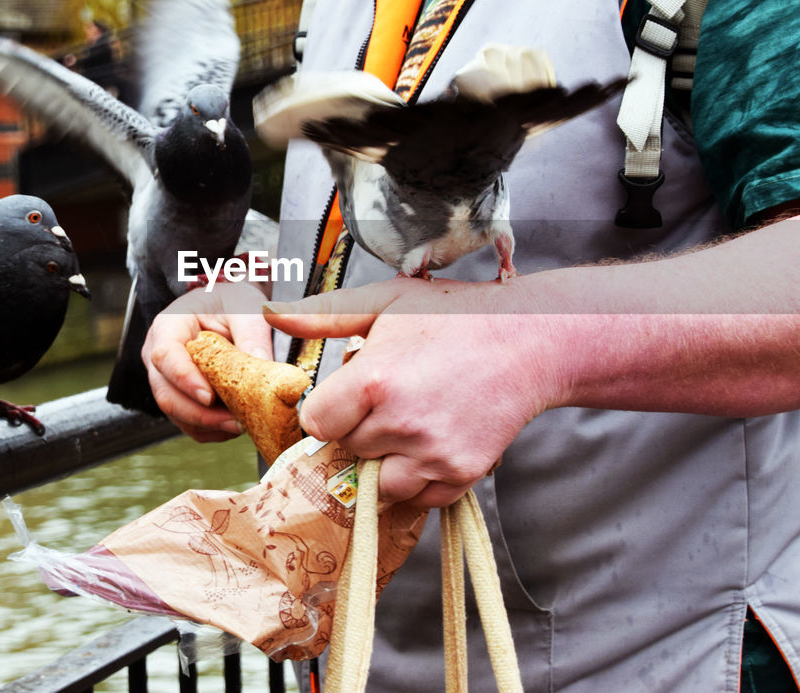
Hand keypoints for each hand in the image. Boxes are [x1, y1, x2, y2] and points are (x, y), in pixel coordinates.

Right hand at [143, 281, 272, 441]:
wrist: (230, 310)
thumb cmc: (234, 304)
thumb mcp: (247, 310)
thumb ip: (253, 337)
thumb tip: (262, 373)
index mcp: (169, 326)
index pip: (165, 355)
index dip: (184, 379)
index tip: (209, 397)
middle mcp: (158, 356)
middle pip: (166, 393)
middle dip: (199, 414)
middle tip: (235, 422)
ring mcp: (165, 380)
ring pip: (176, 413)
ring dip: (207, 426)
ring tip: (242, 425)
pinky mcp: (179, 398)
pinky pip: (188, 423)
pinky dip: (211, 430)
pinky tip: (236, 426)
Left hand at [264, 277, 556, 507]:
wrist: (529, 341)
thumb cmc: (455, 315)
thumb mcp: (385, 300)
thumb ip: (323, 315)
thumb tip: (269, 314)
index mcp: (373, 381)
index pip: (317, 423)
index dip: (331, 408)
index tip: (353, 394)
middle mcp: (400, 423)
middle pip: (348, 449)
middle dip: (362, 428)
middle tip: (396, 396)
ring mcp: (431, 454)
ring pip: (378, 481)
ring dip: (387, 458)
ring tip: (414, 419)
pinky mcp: (459, 474)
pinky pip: (418, 497)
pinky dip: (420, 477)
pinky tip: (436, 438)